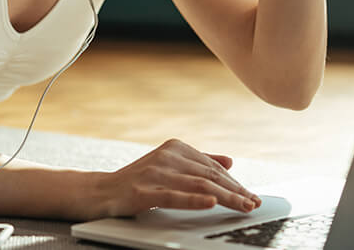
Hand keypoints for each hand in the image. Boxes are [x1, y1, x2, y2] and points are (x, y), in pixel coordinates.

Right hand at [91, 139, 262, 217]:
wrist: (100, 191)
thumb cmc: (138, 181)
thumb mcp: (169, 167)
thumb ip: (199, 163)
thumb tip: (230, 161)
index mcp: (176, 148)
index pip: (212, 168)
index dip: (235, 183)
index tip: (252, 196)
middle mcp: (167, 157)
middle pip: (209, 176)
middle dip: (235, 191)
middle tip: (254, 203)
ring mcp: (155, 173)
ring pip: (198, 185)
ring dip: (225, 197)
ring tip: (242, 206)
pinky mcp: (144, 191)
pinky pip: (174, 196)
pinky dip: (195, 200)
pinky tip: (211, 203)